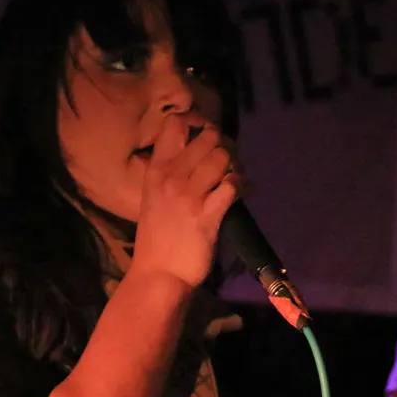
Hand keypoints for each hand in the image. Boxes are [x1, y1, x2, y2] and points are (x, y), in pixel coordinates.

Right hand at [128, 113, 239, 288]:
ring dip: (236, 164)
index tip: (207, 136)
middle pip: (209, 136)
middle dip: (225, 144)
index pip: (175, 123)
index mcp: (156, 170)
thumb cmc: (157, 238)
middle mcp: (171, 176)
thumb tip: (205, 157)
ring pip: (223, 156)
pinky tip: (241, 193)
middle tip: (228, 161)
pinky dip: (242, 186)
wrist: (158, 275)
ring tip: (235, 177)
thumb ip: (173, 174)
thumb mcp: (154, 198)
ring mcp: (189, 195)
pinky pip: (233, 185)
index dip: (198, 121)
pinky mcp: (208, 215)